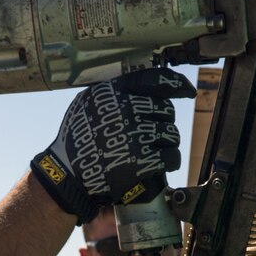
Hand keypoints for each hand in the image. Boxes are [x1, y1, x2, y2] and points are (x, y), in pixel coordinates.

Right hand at [31, 68, 195, 223]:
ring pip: (172, 134)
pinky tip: (160, 165)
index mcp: (113, 93)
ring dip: (167, 143)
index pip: (154, 80)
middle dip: (163, 122)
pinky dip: (169, 162)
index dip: (176, 83)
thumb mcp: (86, 104)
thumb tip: (146, 88)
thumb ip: (112, 94)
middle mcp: (126, 110)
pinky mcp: (143, 161)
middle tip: (152, 134)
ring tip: (153, 150)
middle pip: (166, 109)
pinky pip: (171, 157)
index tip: (188, 91)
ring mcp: (136, 136)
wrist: (67, 175)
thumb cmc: (77, 140)